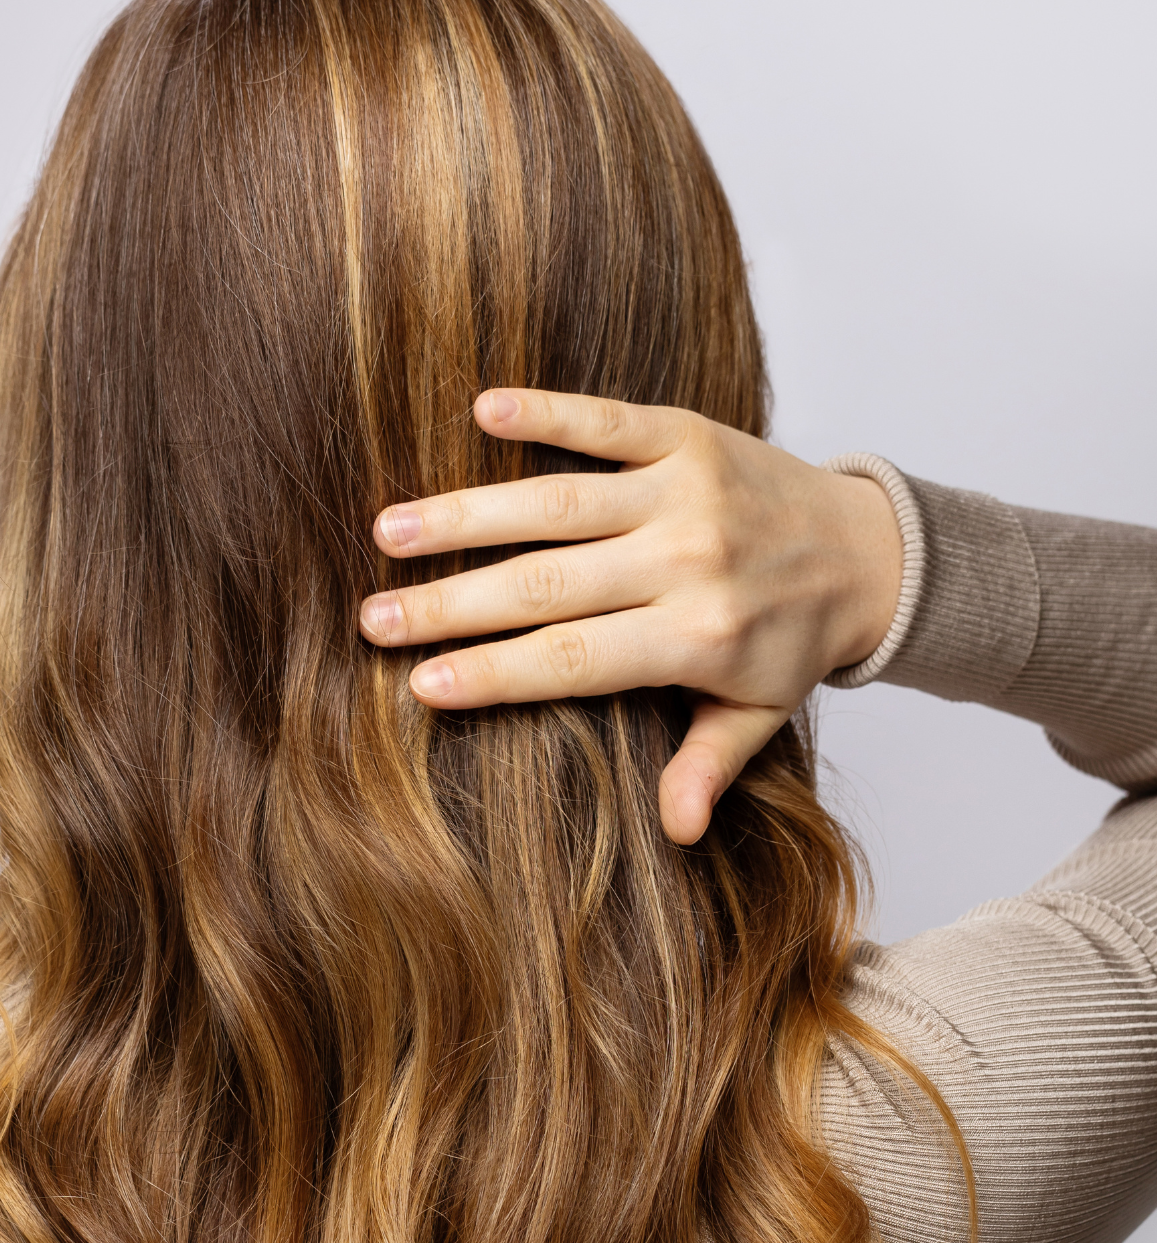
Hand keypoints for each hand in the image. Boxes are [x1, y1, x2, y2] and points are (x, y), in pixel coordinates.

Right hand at [358, 391, 902, 844]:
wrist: (869, 546)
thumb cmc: (792, 639)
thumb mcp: (757, 715)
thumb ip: (708, 766)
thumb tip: (675, 834)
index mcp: (698, 638)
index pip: (572, 661)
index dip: (492, 674)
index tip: (420, 684)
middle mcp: (689, 562)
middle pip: (544, 588)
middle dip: (450, 606)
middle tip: (374, 619)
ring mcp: (685, 491)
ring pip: (555, 506)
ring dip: (465, 515)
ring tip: (390, 532)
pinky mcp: (687, 434)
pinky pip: (606, 422)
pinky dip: (546, 412)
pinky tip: (482, 409)